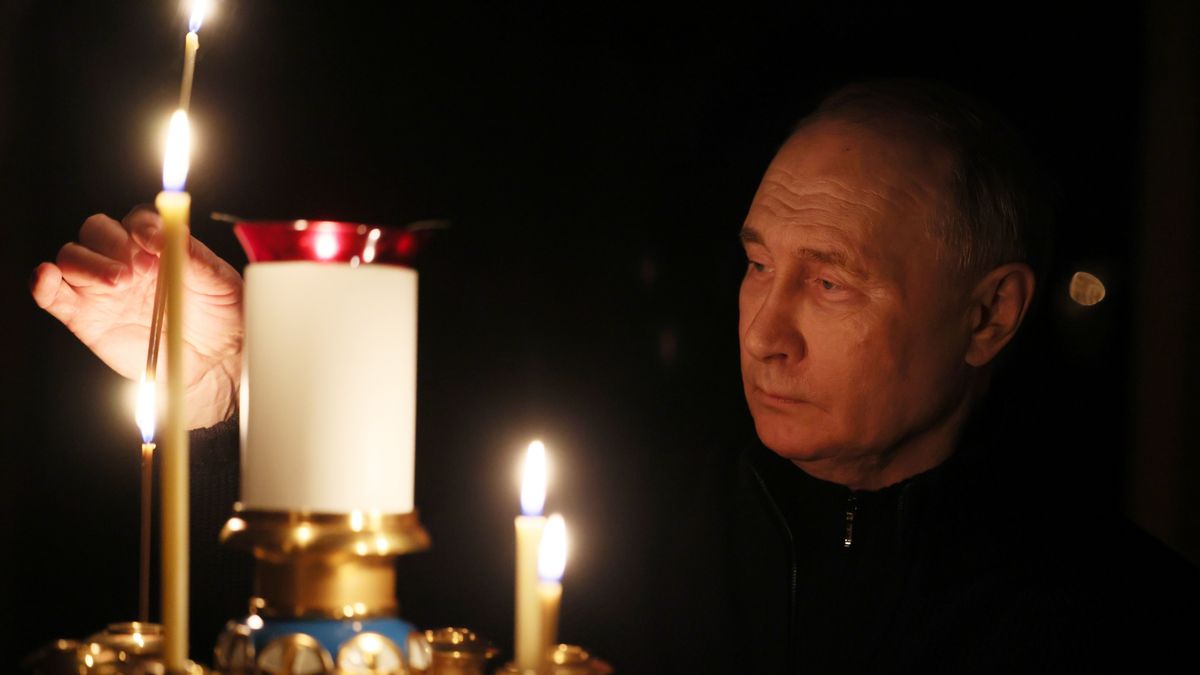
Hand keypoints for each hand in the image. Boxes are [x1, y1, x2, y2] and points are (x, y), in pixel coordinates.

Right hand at [31, 207, 242, 429]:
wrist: (213, 362)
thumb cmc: (222, 316)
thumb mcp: (220, 283)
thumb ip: (195, 256)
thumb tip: (168, 233)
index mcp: (158, 244)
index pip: (138, 218)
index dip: (142, 224)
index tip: (154, 241)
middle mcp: (124, 258)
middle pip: (97, 230)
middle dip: (112, 243)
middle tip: (138, 270)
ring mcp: (100, 286)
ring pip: (72, 256)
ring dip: (88, 264)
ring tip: (119, 284)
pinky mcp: (83, 315)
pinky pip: (52, 294)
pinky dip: (43, 284)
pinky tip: (48, 280)